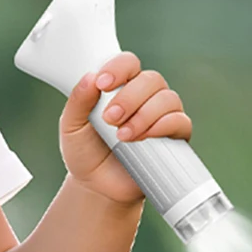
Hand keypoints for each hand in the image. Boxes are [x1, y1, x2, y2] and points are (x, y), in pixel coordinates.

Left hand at [59, 51, 191, 205]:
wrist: (98, 188)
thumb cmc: (86, 152)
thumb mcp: (71, 126)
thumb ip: (78, 101)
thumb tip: (90, 77)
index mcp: (120, 86)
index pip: (128, 63)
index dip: (118, 68)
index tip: (102, 84)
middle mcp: (145, 96)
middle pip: (150, 79)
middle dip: (130, 97)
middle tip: (110, 119)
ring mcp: (161, 115)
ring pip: (167, 98)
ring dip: (145, 114)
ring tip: (123, 136)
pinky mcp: (174, 137)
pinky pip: (180, 121)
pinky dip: (163, 126)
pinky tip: (144, 139)